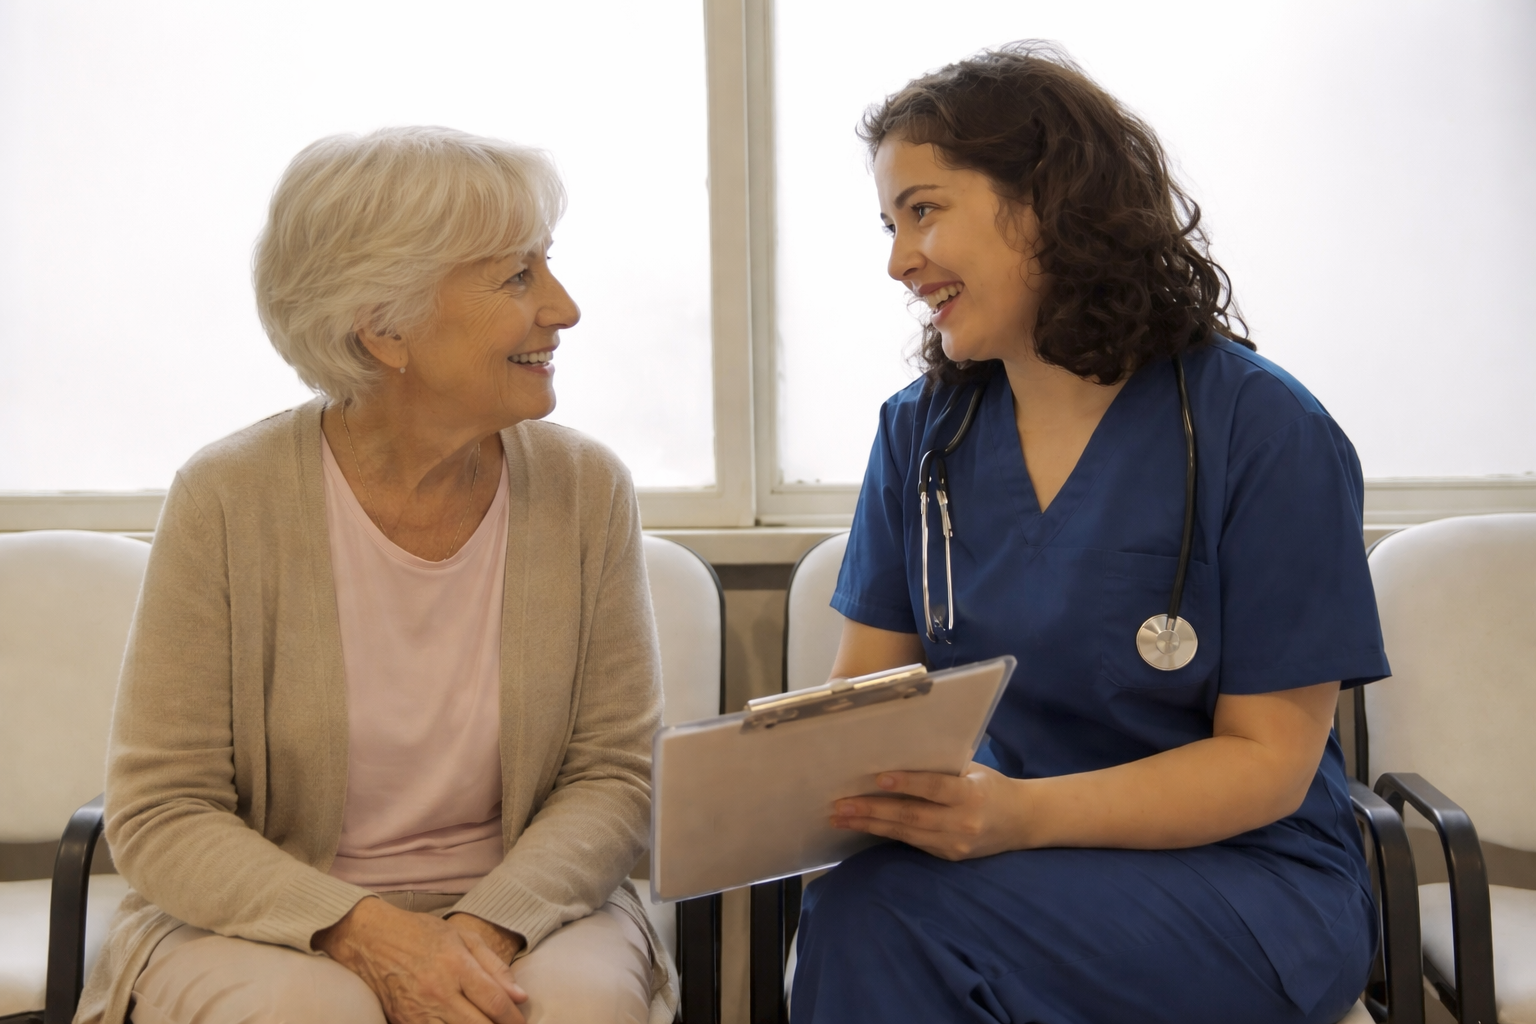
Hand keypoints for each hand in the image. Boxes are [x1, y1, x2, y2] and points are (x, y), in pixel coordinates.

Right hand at [314, 897, 528, 1023]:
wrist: (370, 939)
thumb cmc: (421, 933)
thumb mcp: (463, 937)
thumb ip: (494, 967)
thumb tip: (520, 997)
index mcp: (457, 967)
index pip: (495, 1003)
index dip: (513, 1019)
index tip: (521, 1023)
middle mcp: (439, 993)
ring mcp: (418, 1012)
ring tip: (485, 1023)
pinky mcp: (403, 1022)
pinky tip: (460, 1023)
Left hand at [831, 762, 1028, 860]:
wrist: (1022, 821)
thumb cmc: (991, 786)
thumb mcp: (973, 771)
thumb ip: (941, 769)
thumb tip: (895, 757)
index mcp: (972, 795)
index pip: (935, 788)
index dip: (907, 783)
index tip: (877, 778)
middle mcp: (963, 823)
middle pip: (912, 816)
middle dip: (872, 811)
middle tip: (841, 806)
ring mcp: (954, 844)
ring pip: (906, 834)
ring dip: (871, 825)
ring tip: (842, 819)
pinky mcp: (948, 856)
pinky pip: (912, 842)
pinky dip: (886, 834)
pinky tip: (864, 827)